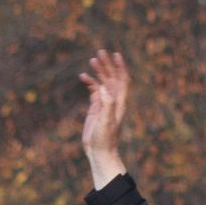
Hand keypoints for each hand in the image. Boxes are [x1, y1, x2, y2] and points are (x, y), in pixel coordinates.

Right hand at [80, 49, 130, 189]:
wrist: (99, 152)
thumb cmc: (104, 139)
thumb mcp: (105, 121)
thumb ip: (106, 105)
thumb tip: (102, 89)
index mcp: (119, 102)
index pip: (122, 80)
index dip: (120, 67)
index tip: (115, 55)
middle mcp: (113, 100)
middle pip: (112, 78)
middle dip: (107, 65)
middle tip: (100, 52)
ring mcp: (104, 103)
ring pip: (103, 82)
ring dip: (99, 71)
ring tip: (92, 59)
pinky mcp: (96, 108)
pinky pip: (94, 90)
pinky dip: (90, 82)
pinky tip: (83, 77)